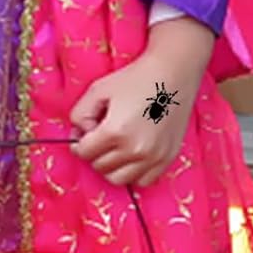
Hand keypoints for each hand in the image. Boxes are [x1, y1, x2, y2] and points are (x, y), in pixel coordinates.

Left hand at [70, 17, 212, 187]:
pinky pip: (143, 180)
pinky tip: (134, 154)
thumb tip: (79, 134)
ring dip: (113, 166)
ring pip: (119, 179)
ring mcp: (153, 157)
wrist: (173, 72)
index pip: (84, 152)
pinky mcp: (167, 158)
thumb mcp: (98, 89)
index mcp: (114, 132)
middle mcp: (134, 149)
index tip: (87, 131)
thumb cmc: (136, 78)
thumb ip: (79, 114)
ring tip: (117, 146)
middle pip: (100, 167)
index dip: (80, 141)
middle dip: (95, 152)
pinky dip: (134, 172)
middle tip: (103, 135)